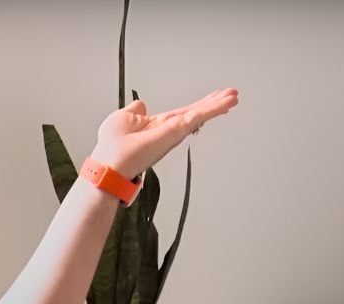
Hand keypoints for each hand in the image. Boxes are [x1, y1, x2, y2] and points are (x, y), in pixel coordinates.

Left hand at [91, 87, 238, 176]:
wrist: (109, 167)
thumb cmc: (111, 150)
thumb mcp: (121, 118)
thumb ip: (134, 111)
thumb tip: (141, 104)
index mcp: (156, 125)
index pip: (182, 113)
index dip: (197, 105)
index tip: (212, 97)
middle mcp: (167, 130)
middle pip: (195, 113)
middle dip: (213, 104)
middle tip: (231, 95)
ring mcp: (173, 132)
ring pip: (199, 115)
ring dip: (217, 105)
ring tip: (233, 96)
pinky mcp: (175, 132)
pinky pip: (197, 117)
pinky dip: (212, 109)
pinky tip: (226, 102)